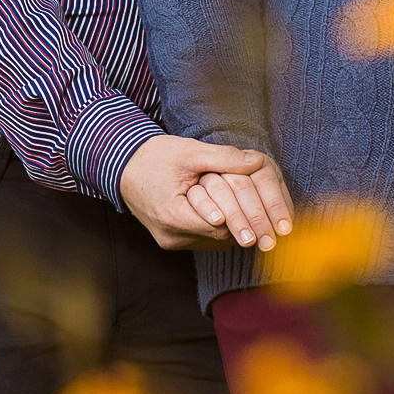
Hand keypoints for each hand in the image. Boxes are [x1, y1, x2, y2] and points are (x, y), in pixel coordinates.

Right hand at [118, 135, 293, 251]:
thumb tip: (257, 161)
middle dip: (244, 226)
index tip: (270, 222)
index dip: (246, 220)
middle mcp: (169, 235)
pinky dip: (218, 229)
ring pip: (212, 241)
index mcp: (171, 214)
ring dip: (232, 228)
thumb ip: (224, 158)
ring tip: (255, 218)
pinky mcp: (169, 240)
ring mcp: (168, 241)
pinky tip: (229, 217)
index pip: (220, 225)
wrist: (121, 166)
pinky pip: (202, 239)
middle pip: (219, 237)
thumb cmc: (155, 156)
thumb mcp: (190, 152)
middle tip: (272, 227)